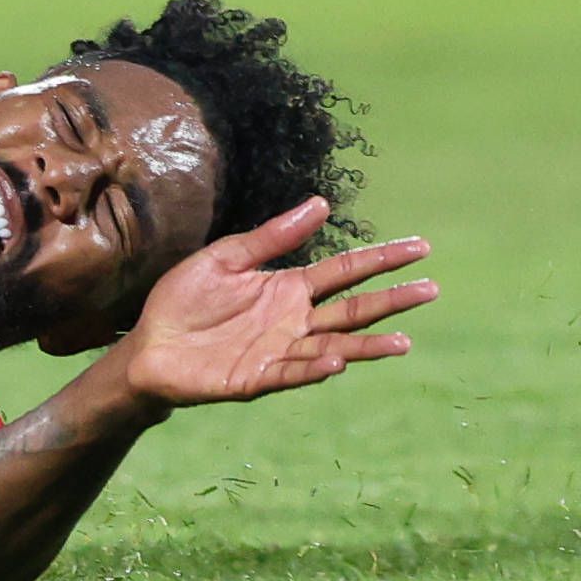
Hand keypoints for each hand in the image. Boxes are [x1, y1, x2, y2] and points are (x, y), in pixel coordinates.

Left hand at [106, 199, 435, 413]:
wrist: (149, 343)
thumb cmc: (186, 300)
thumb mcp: (226, 258)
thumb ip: (272, 237)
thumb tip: (321, 203)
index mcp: (289, 287)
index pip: (345, 270)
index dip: (381, 259)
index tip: (420, 247)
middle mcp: (295, 321)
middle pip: (353, 308)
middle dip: (392, 300)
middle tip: (431, 288)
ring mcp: (282, 351)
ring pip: (336, 346)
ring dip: (368, 345)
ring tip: (403, 341)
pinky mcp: (260, 377)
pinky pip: (294, 372)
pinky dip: (316, 367)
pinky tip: (337, 358)